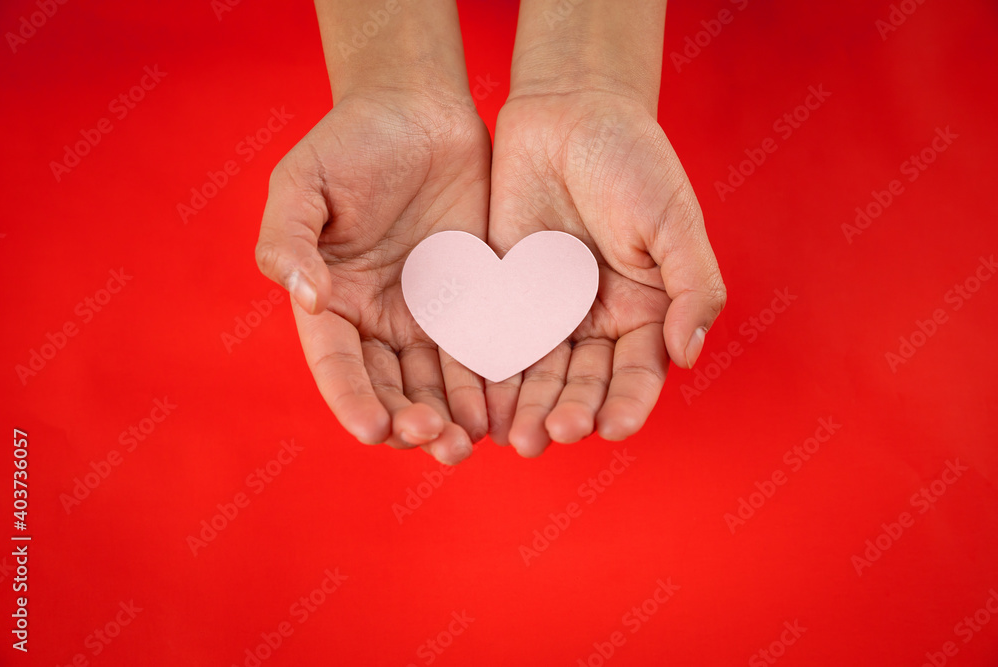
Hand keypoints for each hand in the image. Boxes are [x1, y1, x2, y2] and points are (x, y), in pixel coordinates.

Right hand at [255, 90, 490, 464]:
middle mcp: (378, 322)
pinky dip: (491, 385)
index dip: (353, 400)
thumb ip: (289, 240)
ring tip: (469, 442)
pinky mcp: (475, 303)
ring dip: (452, 418)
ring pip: (439, 384)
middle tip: (436, 441)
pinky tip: (504, 409)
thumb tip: (305, 298)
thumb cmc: (350, 142)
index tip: (373, 430)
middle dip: (411, 422)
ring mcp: (429, 316)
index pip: (337, 364)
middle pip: (392, 388)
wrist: (419, 112)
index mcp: (331, 303)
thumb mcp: (302, 182)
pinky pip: (482, 352)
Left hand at [486, 91, 725, 456]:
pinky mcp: (504, 294)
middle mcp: (596, 321)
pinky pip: (496, 339)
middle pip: (583, 382)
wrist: (570, 111)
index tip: (612, 428)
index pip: (637, 372)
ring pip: (537, 373)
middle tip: (550, 436)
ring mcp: (548, 311)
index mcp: (645, 310)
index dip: (628, 403)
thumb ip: (692, 288)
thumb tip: (688, 354)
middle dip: (569, 412)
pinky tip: (480, 401)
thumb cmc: (635, 160)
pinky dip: (490, 372)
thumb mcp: (674, 221)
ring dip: (528, 407)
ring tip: (517, 438)